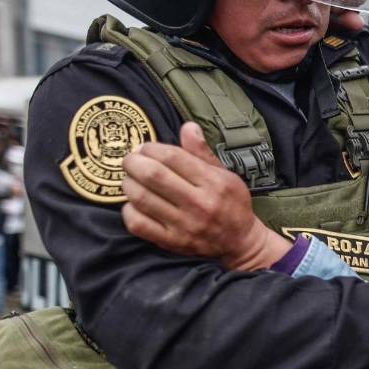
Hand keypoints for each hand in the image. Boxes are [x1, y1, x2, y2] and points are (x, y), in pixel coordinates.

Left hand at [122, 122, 289, 269]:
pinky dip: (129, 210)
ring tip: (131, 180)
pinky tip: (134, 203)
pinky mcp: (173, 242)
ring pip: (141, 198)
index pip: (171, 157)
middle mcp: (199, 204)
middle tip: (131, 161)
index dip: (151, 148)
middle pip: (152, 175)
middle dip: (133, 162)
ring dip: (128, 184)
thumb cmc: (231, 203)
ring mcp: (184, 225)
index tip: (145, 149)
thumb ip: (202, 152)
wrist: (240, 241)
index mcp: (213, 182)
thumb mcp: (225, 174)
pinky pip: (138, 224)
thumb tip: (187, 126)